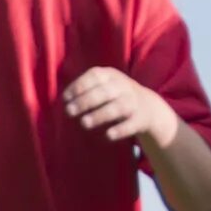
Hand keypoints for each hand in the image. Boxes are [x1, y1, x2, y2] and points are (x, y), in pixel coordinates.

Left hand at [62, 67, 179, 150]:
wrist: (147, 106)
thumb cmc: (114, 95)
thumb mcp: (102, 84)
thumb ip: (84, 88)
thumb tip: (63, 100)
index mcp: (111, 75)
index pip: (95, 76)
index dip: (79, 86)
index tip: (66, 99)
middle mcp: (124, 87)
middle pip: (105, 92)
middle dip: (86, 101)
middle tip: (69, 112)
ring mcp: (134, 102)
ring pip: (118, 108)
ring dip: (100, 115)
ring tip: (84, 123)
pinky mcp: (141, 119)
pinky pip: (131, 124)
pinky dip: (120, 129)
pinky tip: (108, 135)